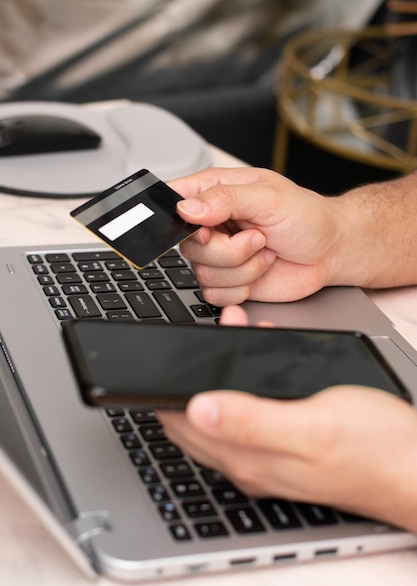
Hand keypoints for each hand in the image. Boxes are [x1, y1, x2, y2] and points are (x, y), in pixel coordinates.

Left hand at [158, 306, 416, 530]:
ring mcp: (267, 457)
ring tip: (233, 331)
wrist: (415, 466)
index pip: (182, 425)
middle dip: (192, 373)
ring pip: (224, 411)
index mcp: (248, 458)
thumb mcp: (311, 426)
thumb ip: (251, 421)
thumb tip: (196, 408)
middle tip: (206, 334)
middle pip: (198, 417)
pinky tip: (260, 360)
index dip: (170, 387)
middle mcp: (250, 462)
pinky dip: (244, 383)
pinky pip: (249, 414)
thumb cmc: (373, 448)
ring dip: (218, 374)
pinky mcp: (286, 448)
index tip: (173, 354)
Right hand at [169, 167, 344, 303]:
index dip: (179, 216)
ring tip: (264, 251)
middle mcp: (212, 224)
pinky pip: (214, 294)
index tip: (207, 225)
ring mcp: (218, 254)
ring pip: (202, 273)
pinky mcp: (227, 281)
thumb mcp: (270, 197)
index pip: (174, 198)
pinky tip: (260, 270)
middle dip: (228, 249)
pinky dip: (242, 288)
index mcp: (215, 193)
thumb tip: (187, 208)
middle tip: (258, 237)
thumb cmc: (308, 218)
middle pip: (187, 245)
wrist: (330, 251)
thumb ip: (226, 199)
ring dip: (242, 268)